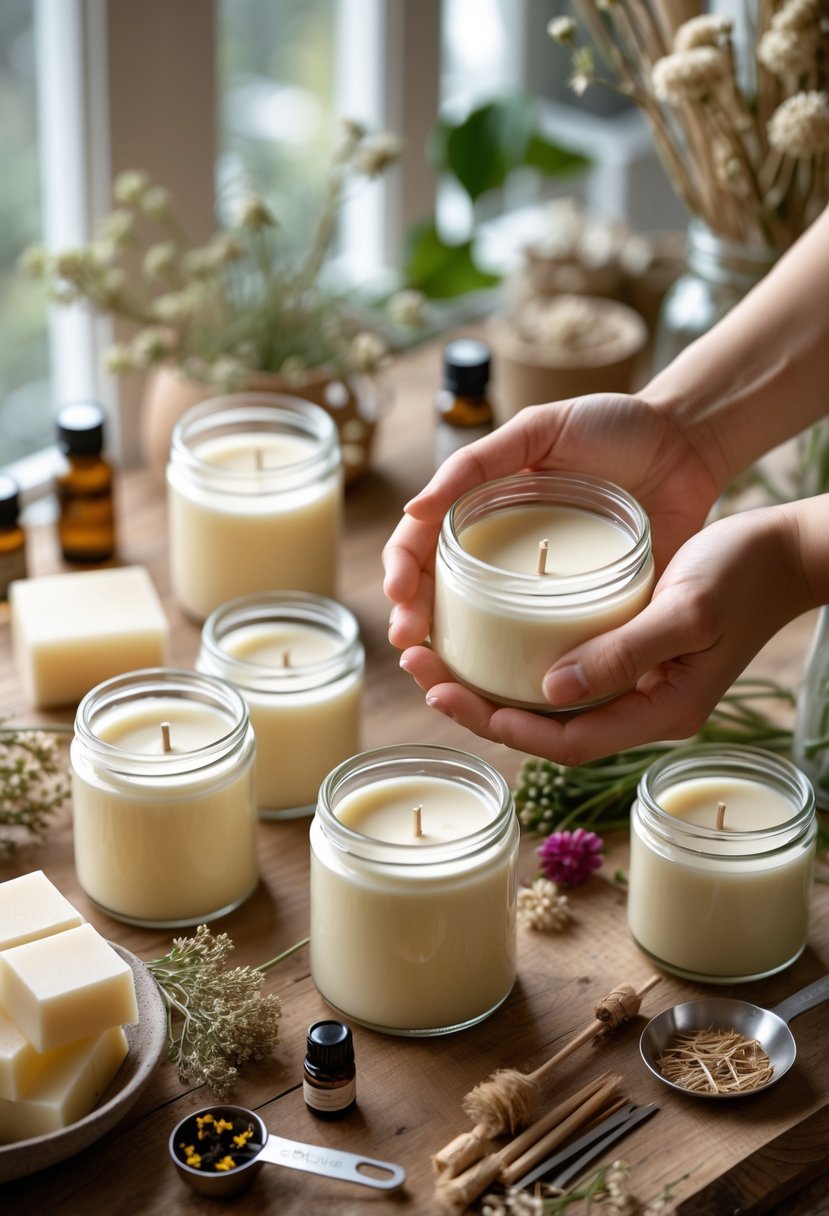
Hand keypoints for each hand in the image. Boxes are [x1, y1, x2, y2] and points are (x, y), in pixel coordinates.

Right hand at [382, 392, 720, 652]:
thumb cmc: (615, 424)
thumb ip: (478, 462)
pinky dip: (514, 670)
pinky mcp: (583, 609)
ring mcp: (539, 585)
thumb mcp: (541, 428)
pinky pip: (541, 645)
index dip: (402, 574)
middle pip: (440, 596)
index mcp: (482, 509)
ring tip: (440, 679)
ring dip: (453, 657)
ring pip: (481, 629)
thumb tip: (414, 512)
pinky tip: (501, 691)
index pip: (422, 547)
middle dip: (416, 624)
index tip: (401, 601)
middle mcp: (502, 553)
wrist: (689, 444)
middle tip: (413, 650)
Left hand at [397, 504, 808, 764]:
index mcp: (660, 711)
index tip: (447, 693)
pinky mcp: (634, 660)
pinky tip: (492, 644)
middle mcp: (644, 709)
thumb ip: (625, 652)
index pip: (566, 742)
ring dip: (495, 689)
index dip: (503, 726)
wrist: (784, 553)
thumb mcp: (686, 609)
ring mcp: (639, 688)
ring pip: (553, 707)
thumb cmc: (742, 574)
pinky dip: (524, 668)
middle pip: (549, 730)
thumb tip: (551, 690)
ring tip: (440, 661)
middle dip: (482, 709)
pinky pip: (568, 678)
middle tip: (422, 672)